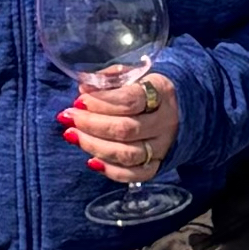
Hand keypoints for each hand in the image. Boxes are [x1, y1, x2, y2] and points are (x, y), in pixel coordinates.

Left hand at [61, 62, 179, 181]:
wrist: (179, 109)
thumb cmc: (146, 88)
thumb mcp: (133, 74)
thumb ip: (109, 79)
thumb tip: (84, 88)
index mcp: (161, 92)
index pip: (131, 100)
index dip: (101, 101)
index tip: (80, 100)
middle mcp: (165, 122)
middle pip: (126, 129)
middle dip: (91, 124)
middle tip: (68, 117)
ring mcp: (162, 146)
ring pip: (127, 154)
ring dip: (94, 146)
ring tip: (72, 135)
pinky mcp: (157, 165)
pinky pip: (134, 175)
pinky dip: (111, 171)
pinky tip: (91, 161)